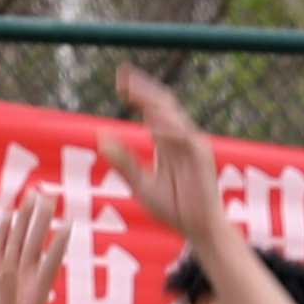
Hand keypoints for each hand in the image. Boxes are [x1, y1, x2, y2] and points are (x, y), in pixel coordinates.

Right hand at [0, 183, 60, 303]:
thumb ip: (6, 294)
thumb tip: (8, 270)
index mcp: (36, 292)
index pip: (52, 261)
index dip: (60, 242)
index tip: (68, 224)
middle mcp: (26, 279)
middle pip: (37, 242)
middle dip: (43, 219)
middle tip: (51, 196)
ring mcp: (8, 273)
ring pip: (19, 239)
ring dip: (25, 218)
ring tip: (33, 194)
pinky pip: (0, 245)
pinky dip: (4, 229)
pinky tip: (9, 213)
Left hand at [108, 63, 227, 251]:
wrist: (197, 228)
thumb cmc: (173, 208)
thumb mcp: (140, 184)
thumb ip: (124, 162)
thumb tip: (102, 137)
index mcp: (166, 141)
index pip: (152, 108)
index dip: (138, 92)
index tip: (119, 81)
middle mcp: (180, 137)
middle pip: (162, 103)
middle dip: (143, 88)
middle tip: (122, 75)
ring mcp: (192, 144)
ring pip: (172, 115)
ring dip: (152, 102)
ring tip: (131, 91)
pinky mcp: (202, 156)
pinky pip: (184, 136)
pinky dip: (167, 128)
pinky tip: (150, 122)